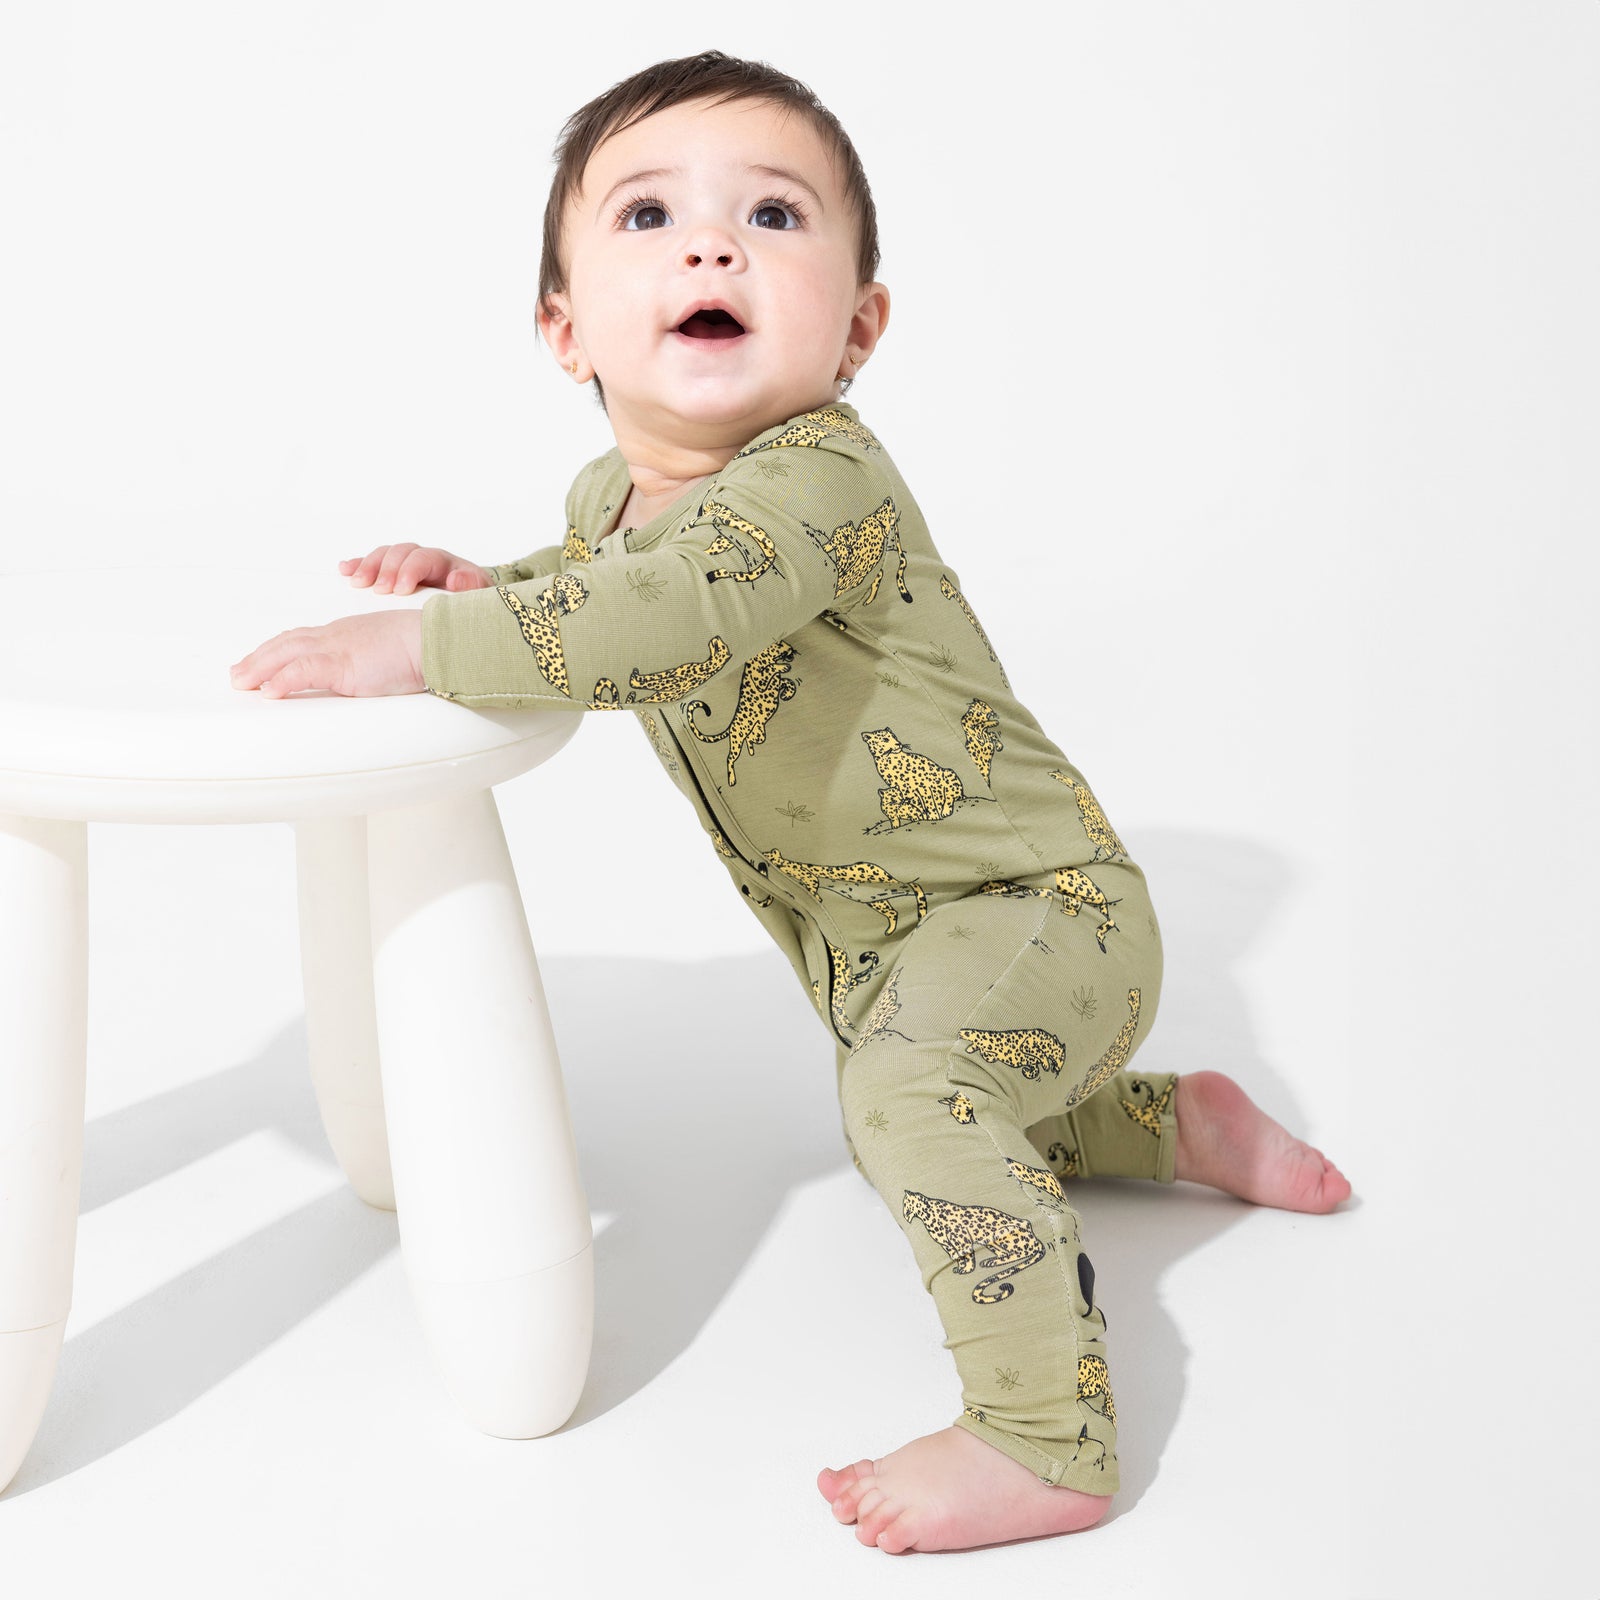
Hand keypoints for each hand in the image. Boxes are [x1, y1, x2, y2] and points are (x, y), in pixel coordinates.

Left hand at [229, 611, 425, 699]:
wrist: (433, 639)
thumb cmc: (421, 646)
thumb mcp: (388, 651)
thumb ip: (372, 660)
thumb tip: (370, 673)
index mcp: (346, 632)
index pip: (303, 638)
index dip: (279, 649)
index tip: (264, 660)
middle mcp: (335, 635)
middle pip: (286, 644)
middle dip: (259, 658)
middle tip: (239, 673)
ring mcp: (337, 648)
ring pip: (286, 654)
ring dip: (260, 668)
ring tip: (241, 682)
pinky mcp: (343, 664)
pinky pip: (304, 671)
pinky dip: (283, 680)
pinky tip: (268, 691)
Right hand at [340, 543, 491, 595]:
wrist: (471, 613)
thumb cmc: (474, 607)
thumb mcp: (480, 599)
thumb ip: (472, 588)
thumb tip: (456, 580)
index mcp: (446, 564)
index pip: (424, 558)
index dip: (410, 570)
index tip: (400, 590)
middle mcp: (424, 560)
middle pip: (400, 553)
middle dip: (386, 569)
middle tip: (378, 589)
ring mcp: (406, 567)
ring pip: (384, 556)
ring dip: (368, 567)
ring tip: (356, 582)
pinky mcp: (392, 576)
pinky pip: (371, 565)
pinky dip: (357, 566)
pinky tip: (344, 570)